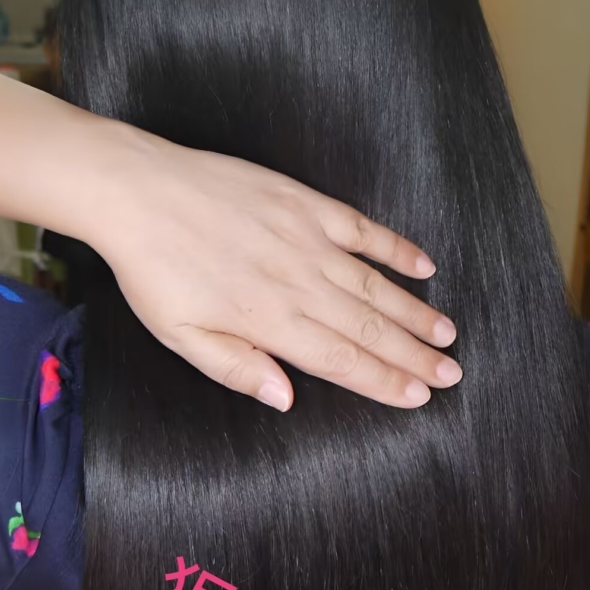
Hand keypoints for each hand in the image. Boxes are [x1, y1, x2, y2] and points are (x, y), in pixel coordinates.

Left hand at [92, 136, 460, 411]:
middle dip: (415, 356)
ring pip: (377, 284)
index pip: (342, 360)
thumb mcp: (181, 335)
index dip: (384, 381)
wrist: (137, 192)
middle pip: (370, 328)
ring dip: (415, 312)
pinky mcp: (305, 204)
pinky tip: (424, 265)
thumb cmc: (152, 270)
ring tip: (448, 334)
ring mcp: (308, 240)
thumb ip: (236, 368)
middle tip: (452, 374)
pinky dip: (397, 248)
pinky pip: (363, 229)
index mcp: (270, 322)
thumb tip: (286, 397)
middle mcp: (299, 284)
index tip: (419, 396)